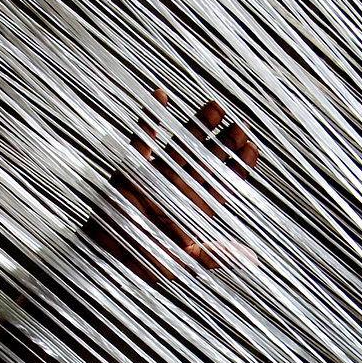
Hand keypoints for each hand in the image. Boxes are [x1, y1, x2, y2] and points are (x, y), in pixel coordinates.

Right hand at [90, 88, 260, 282]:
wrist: (110, 261)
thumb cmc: (147, 264)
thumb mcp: (189, 261)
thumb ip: (218, 254)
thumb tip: (251, 257)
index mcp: (196, 210)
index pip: (223, 182)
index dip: (238, 165)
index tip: (251, 147)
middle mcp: (180, 190)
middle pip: (208, 160)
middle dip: (224, 142)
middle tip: (241, 124)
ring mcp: (157, 177)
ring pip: (182, 146)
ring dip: (198, 127)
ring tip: (216, 108)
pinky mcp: (132, 170)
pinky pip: (143, 139)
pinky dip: (151, 119)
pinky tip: (161, 97)